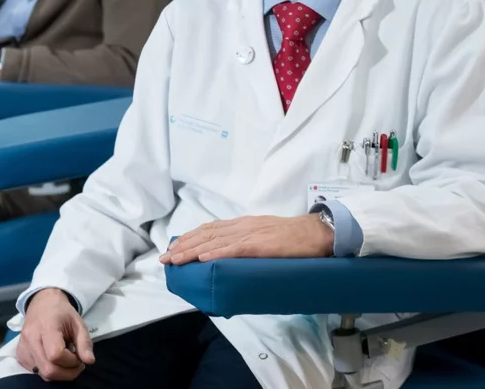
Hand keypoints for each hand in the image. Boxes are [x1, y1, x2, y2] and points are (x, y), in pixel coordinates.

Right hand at [17, 288, 94, 381]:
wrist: (42, 303)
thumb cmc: (62, 313)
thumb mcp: (78, 323)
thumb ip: (85, 343)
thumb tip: (89, 361)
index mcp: (46, 327)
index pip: (56, 355)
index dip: (71, 362)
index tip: (79, 356)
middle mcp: (31, 339)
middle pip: (48, 370)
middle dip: (66, 373)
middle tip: (75, 363)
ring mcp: (23, 347)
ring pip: (42, 374)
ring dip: (58, 373)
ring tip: (65, 360)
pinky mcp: (20, 354)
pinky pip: (35, 371)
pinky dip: (48, 370)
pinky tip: (53, 360)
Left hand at [160, 214, 333, 264]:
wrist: (318, 233)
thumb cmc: (296, 238)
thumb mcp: (267, 237)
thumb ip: (250, 244)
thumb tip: (234, 258)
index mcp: (245, 224)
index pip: (210, 229)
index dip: (190, 238)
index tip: (174, 248)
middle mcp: (243, 225)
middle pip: (206, 234)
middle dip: (184, 245)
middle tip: (166, 258)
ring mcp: (251, 233)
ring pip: (215, 241)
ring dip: (192, 250)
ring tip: (175, 259)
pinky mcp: (261, 244)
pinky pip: (234, 249)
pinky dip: (216, 253)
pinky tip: (202, 258)